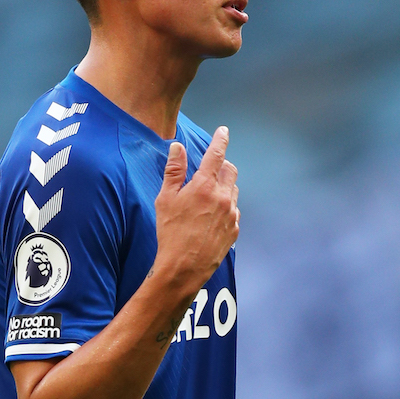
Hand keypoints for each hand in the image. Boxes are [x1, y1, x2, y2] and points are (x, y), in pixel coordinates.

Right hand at [153, 126, 238, 293]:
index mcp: (204, 186)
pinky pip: (233, 210)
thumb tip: (177, 147)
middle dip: (221, 165)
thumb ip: (174, 171)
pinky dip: (225, 207)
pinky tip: (210, 217)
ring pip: (233, 190)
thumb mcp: (165, 199)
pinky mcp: (234, 229)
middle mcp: (222, 197)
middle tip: (208, 171)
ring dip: (223, 187)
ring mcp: (231, 214)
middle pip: (230, 170)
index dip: (220, 140)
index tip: (223, 131)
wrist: (184, 267)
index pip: (216, 154)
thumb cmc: (170, 233)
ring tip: (205, 198)